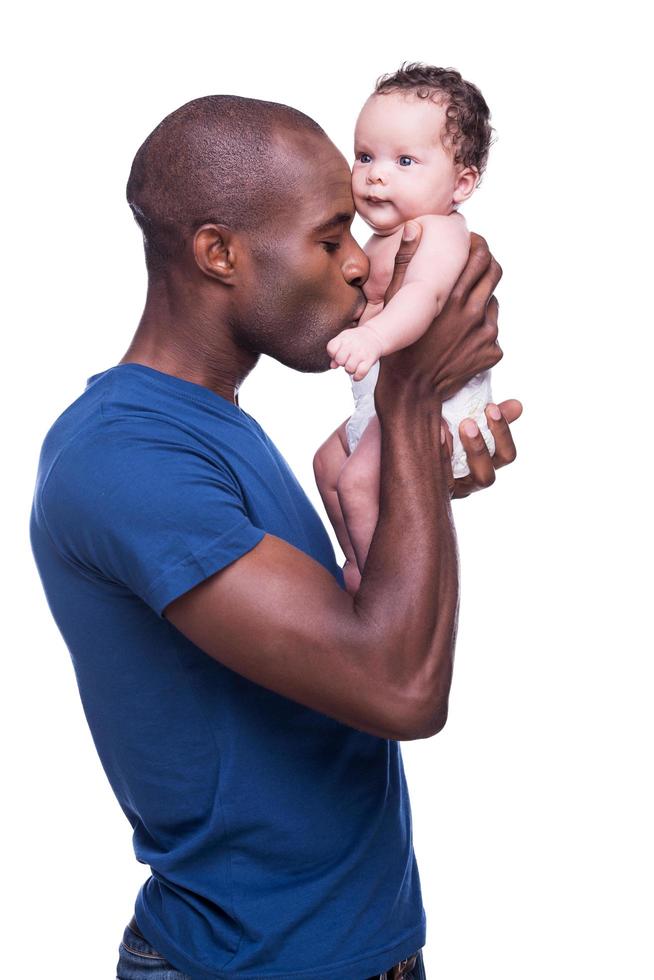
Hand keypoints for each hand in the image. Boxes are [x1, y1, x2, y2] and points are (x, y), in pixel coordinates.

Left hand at [326, 324, 383, 379]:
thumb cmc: (357, 339)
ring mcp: (361, 353)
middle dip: (341, 363)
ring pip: (349, 368)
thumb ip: (335, 352)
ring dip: (349, 370)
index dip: (333, 354)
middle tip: (346, 360)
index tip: (337, 354)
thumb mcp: (344, 340)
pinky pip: (361, 372)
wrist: (374, 335)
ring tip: (352, 366)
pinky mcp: (370, 360)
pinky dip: (357, 377)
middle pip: (340, 360)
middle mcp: (352, 345)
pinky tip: (356, 375)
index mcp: (344, 338)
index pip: (331, 348)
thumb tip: (332, 366)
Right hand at [376, 228, 502, 404]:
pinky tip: (461, 338)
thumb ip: (406, 263)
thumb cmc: (400, 348)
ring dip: (481, 300)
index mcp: (452, 297)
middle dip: (487, 263)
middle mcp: (473, 313)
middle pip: (495, 273)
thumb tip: (413, 227)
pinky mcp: (491, 353)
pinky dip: (480, 331)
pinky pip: (492, 333)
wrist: (412, 391)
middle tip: (475, 264)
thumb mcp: (395, 303)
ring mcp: (486, 334)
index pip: (480, 257)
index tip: (471, 243)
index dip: (478, 246)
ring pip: (493, 303)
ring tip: (461, 309)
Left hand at [440, 398, 522, 498]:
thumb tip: (517, 405)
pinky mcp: (432, 491)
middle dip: (478, 449)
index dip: (502, 433)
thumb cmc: (452, 437)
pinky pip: (435, 481)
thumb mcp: (472, 426)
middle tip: (468, 423)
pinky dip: (435, 457)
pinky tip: (431, 435)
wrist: (422, 455)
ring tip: (445, 427)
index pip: (507, 456)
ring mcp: (451, 490)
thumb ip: (492, 418)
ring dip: (448, 459)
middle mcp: (471, 482)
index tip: (491, 408)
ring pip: (457, 483)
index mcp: (488, 465)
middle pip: (487, 476)